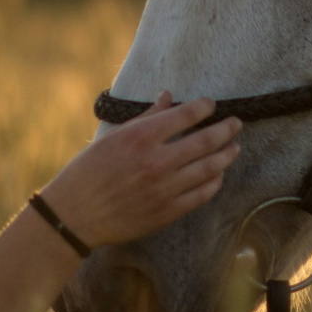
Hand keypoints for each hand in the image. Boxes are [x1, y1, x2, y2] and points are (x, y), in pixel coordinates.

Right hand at [39, 92, 241, 247]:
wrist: (75, 215)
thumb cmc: (88, 172)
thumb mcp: (113, 137)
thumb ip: (146, 117)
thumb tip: (169, 96)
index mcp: (140, 138)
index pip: (185, 115)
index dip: (204, 107)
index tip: (211, 104)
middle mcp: (156, 161)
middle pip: (205, 141)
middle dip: (226, 129)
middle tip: (237, 123)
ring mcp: (164, 188)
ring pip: (209, 168)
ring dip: (227, 155)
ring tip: (235, 147)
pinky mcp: (167, 212)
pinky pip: (201, 195)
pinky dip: (214, 182)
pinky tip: (218, 175)